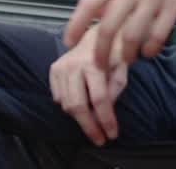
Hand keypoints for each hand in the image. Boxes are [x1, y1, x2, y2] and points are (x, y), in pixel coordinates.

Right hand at [49, 31, 128, 145]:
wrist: (97, 35)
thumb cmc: (113, 54)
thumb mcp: (122, 69)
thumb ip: (115, 90)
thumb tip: (106, 112)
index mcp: (94, 63)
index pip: (99, 99)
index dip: (106, 120)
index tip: (112, 135)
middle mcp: (73, 65)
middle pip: (78, 105)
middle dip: (89, 127)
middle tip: (99, 140)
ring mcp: (61, 67)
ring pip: (66, 104)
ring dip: (80, 118)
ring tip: (93, 121)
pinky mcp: (53, 69)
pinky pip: (57, 97)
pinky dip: (68, 106)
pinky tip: (80, 104)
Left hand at [64, 0, 175, 68]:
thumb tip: (96, 14)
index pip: (90, 2)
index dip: (76, 24)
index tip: (68, 41)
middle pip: (109, 26)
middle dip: (100, 51)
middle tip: (99, 64)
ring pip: (132, 35)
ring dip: (126, 54)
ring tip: (126, 60)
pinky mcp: (175, 5)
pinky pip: (157, 37)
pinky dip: (150, 50)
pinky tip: (148, 52)